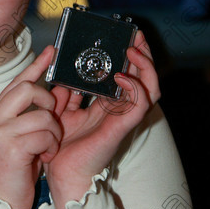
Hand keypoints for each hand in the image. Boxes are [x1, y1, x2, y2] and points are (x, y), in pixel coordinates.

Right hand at [0, 46, 61, 208]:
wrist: (1, 200)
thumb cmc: (14, 169)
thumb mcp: (18, 137)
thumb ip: (28, 115)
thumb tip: (50, 92)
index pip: (18, 81)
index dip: (36, 65)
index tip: (52, 50)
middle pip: (29, 89)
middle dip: (49, 101)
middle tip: (51, 119)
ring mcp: (1, 132)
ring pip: (43, 115)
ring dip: (53, 133)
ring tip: (47, 148)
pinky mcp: (11, 147)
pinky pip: (44, 134)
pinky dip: (50, 146)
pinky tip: (43, 158)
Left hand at [44, 31, 160, 208]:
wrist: (59, 172)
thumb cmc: (62, 146)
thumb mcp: (62, 111)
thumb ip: (66, 92)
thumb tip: (61, 70)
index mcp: (107, 105)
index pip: (128, 76)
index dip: (131, 57)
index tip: (126, 36)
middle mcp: (119, 110)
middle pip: (144, 79)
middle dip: (143, 54)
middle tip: (136, 35)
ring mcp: (123, 120)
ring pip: (150, 90)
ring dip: (145, 67)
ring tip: (133, 50)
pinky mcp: (120, 129)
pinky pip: (138, 107)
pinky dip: (135, 89)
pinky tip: (123, 77)